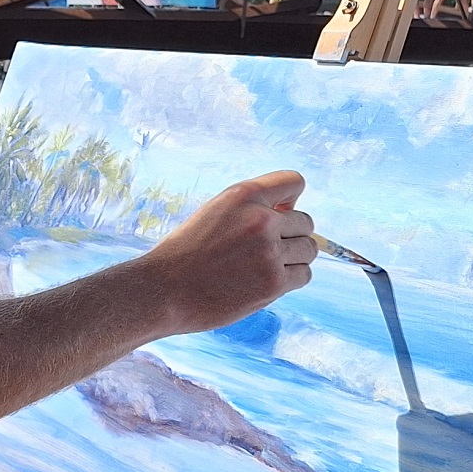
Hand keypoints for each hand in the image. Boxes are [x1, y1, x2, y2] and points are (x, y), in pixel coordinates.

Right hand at [137, 170, 315, 335]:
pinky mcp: (274, 282)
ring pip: (308, 249)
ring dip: (294, 259)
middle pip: (306, 222)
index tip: (275, 216)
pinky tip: (265, 283)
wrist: (163, 290)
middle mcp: (260, 219)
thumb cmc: (186, 253)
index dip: (290, 200)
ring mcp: (269, 251)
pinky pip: (304, 275)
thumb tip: (291, 212)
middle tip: (263, 252)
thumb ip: (251, 208)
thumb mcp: (215, 212)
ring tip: (264, 268)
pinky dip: (291, 280)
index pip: (295, 182)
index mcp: (243, 195)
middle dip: (291, 236)